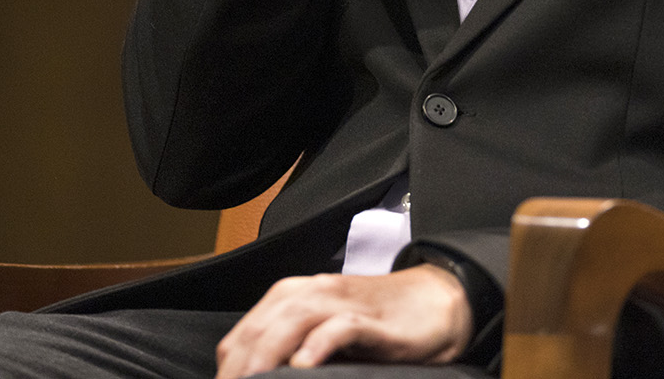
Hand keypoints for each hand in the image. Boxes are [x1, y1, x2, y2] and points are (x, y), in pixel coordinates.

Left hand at [213, 265, 472, 377]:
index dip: (228, 369)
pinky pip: (340, 327)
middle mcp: (312, 293)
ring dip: (266, 355)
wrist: (436, 300)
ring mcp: (343, 303)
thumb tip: (256, 378)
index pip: (243, 336)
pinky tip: (303, 365)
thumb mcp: (325, 332)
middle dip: (238, 367)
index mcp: (294, 297)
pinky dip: (318, 344)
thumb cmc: (377, 322)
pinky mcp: (373, 319)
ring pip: (292, 321)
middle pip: (260, 329)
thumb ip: (291, 349)